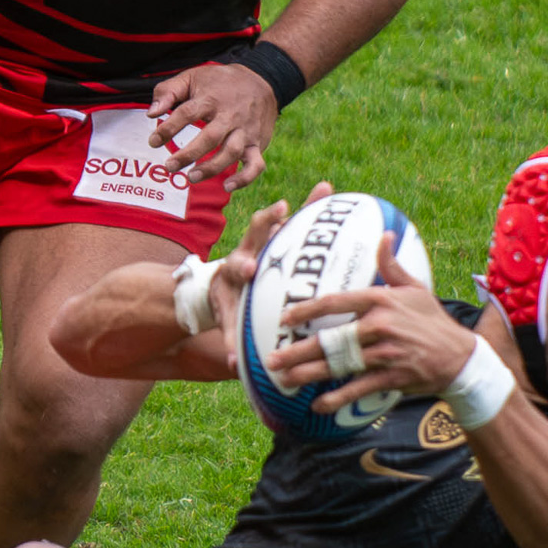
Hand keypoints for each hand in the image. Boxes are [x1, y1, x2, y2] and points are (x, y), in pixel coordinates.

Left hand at [146, 63, 278, 191]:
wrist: (261, 80)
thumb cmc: (219, 82)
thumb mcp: (192, 77)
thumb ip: (168, 92)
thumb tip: (151, 113)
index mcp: (210, 99)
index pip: (187, 113)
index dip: (169, 128)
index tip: (153, 142)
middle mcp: (229, 116)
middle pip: (210, 137)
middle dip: (189, 154)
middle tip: (169, 166)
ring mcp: (245, 131)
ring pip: (231, 152)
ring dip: (212, 167)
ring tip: (192, 177)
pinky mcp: (257, 144)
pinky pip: (255, 165)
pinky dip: (244, 178)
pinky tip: (227, 186)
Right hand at [208, 181, 332, 369]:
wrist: (220, 288)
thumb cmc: (260, 259)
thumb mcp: (275, 237)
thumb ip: (300, 214)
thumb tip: (326, 185)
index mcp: (253, 246)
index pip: (259, 227)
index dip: (269, 218)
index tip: (283, 207)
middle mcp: (236, 266)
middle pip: (237, 260)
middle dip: (242, 263)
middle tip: (250, 267)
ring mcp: (227, 293)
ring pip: (227, 302)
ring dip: (231, 316)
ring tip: (236, 335)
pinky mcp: (224, 317)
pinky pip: (229, 334)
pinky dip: (231, 348)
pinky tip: (235, 362)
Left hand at [265, 232, 474, 412]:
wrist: (460, 357)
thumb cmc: (433, 321)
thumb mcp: (416, 288)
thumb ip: (391, 266)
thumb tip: (384, 234)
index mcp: (380, 301)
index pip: (335, 302)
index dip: (307, 309)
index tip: (285, 316)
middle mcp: (379, 326)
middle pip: (330, 339)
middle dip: (297, 351)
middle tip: (272, 359)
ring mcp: (385, 354)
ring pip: (339, 366)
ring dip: (309, 375)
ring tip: (285, 381)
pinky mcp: (392, 377)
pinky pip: (358, 389)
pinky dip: (338, 398)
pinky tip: (317, 406)